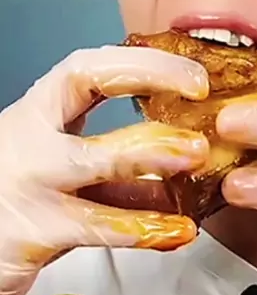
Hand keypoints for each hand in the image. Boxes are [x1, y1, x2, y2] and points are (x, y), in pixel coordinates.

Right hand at [0, 45, 208, 294]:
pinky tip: (178, 230)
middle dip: (149, 75)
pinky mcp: (36, 229)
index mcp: (37, 119)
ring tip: (197, 156)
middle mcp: (29, 138)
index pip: (87, 69)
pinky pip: (100, 226)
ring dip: (153, 152)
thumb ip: (117, 178)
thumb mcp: (64, 184)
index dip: (142, 63)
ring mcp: (30, 181)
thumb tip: (182, 174)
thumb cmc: (13, 213)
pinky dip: (145, 229)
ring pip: (97, 158)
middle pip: (85, 82)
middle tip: (200, 90)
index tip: (190, 74)